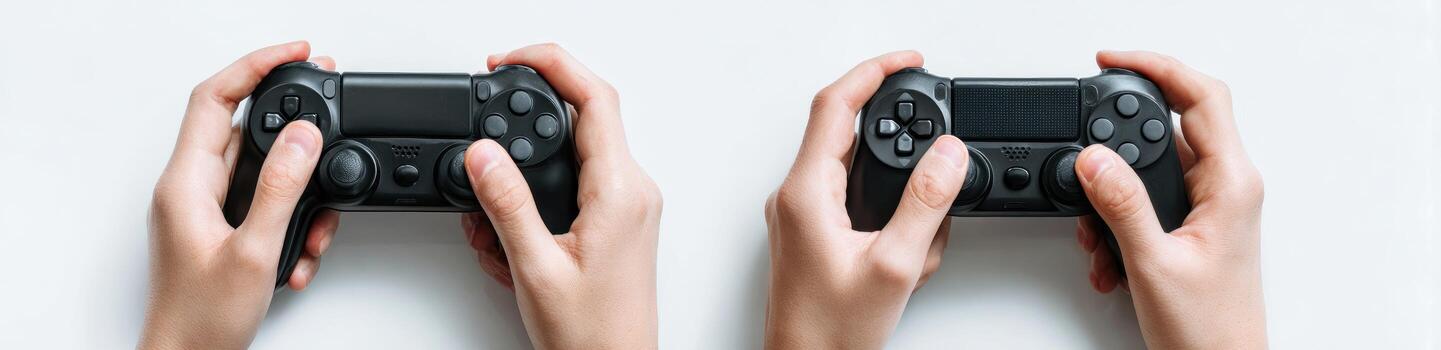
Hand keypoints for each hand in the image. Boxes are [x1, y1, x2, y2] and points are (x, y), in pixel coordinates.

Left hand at [141, 41, 340, 348]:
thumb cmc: (201, 319)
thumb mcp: (252, 250)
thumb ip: (280, 187)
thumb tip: (303, 134)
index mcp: (184, 183)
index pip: (214, 98)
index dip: (254, 67)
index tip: (295, 54)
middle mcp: (190, 189)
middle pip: (245, 130)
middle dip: (294, 131)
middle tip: (328, 113)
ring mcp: (204, 210)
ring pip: (262, 173)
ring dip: (298, 195)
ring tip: (314, 229)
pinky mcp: (220, 230)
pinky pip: (262, 205)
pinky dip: (290, 223)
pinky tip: (298, 253)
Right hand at [459, 43, 661, 348]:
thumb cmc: (592, 335)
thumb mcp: (535, 268)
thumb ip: (506, 205)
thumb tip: (483, 153)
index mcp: (621, 192)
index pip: (594, 98)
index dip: (552, 65)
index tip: (509, 62)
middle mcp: (633, 191)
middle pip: (584, 118)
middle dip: (525, 124)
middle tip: (486, 133)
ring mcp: (628, 206)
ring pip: (572, 155)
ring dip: (524, 173)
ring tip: (490, 223)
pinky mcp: (617, 222)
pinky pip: (574, 185)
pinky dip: (534, 199)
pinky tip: (508, 238)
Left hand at [763, 51, 970, 348]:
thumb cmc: (830, 332)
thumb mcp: (894, 267)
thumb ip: (925, 205)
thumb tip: (947, 154)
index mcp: (805, 193)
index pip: (835, 106)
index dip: (873, 73)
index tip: (908, 61)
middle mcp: (795, 197)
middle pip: (848, 134)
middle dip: (901, 149)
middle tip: (934, 162)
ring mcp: (801, 216)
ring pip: (857, 173)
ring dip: (899, 195)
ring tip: (920, 243)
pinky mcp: (811, 234)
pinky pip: (854, 202)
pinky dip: (888, 218)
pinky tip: (907, 255)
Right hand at [1074, 51, 1265, 348]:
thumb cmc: (1209, 329)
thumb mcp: (1152, 263)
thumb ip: (1121, 205)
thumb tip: (1094, 158)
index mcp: (1231, 184)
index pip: (1201, 97)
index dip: (1158, 67)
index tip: (1112, 62)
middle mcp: (1226, 187)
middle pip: (1168, 127)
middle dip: (1117, 144)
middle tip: (1086, 152)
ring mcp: (1211, 206)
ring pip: (1151, 168)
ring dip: (1113, 193)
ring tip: (1099, 231)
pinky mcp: (1193, 224)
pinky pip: (1149, 198)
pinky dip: (1118, 217)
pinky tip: (1110, 250)